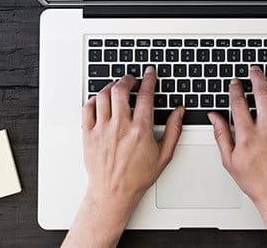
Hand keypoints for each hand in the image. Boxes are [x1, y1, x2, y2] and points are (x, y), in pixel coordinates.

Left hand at [62, 66, 184, 247]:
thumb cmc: (137, 177)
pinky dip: (94, 99)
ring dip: (111, 87)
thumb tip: (179, 112)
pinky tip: (101, 101)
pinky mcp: (88, 134)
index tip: (150, 73)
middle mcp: (120, 127)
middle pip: (121, 89)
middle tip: (132, 79)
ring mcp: (102, 129)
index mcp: (140, 130)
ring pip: (103, 95)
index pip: (145, 95)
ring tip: (117, 87)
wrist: (113, 192)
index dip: (149, 80)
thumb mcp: (164, 155)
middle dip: (127, 79)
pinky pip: (88, 108)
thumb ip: (174, 130)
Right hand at [208, 66, 266, 247]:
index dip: (236, 88)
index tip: (235, 82)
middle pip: (262, 93)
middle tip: (254, 70)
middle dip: (257, 77)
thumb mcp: (230, 161)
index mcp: (248, 136)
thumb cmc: (257, 183)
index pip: (239, 103)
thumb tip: (214, 117)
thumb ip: (221, 135)